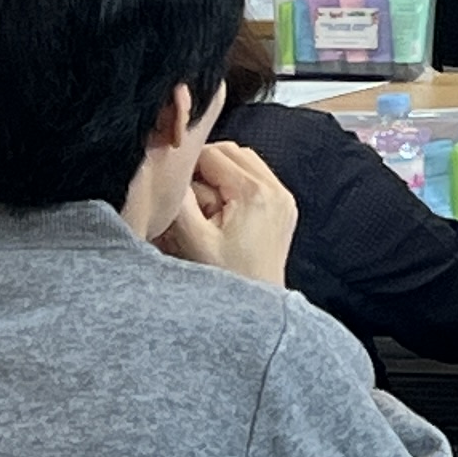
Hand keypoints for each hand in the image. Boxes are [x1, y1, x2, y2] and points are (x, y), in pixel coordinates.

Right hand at [157, 141, 297, 289]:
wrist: (260, 304)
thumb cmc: (226, 276)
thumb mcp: (192, 240)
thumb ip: (180, 201)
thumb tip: (172, 171)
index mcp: (255, 192)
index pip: (214, 154)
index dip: (189, 167)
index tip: (178, 189)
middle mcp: (276, 189)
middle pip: (233, 152)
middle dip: (206, 166)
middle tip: (190, 196)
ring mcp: (284, 198)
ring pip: (246, 163)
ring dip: (222, 174)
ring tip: (206, 207)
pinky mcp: (285, 208)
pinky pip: (258, 179)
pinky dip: (237, 186)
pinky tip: (223, 212)